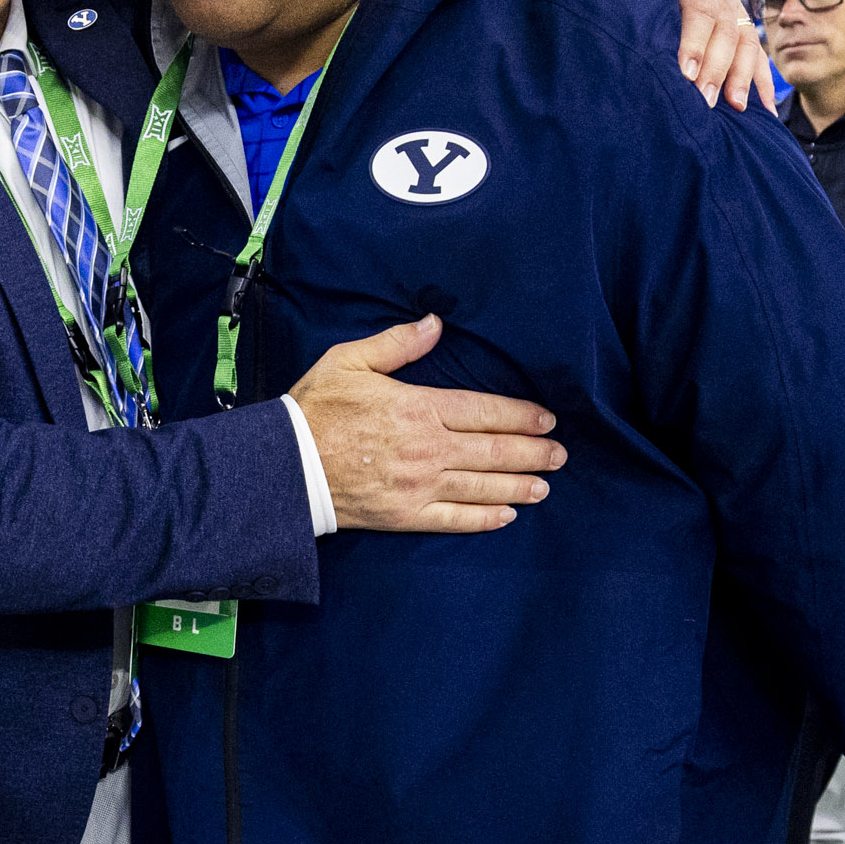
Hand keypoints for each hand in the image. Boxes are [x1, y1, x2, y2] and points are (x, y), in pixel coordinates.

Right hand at [287, 315, 565, 533]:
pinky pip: (453, 520)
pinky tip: (505, 516)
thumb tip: (435, 323)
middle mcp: (427, 449)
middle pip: (493, 451)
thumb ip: (397, 344)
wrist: (284, 466)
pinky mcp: (404, 515)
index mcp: (418, 408)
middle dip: (532, 452)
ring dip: (518, 486)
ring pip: (481, 486)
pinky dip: (483, 519)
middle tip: (560, 455)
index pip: (484, 411)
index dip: (520, 416)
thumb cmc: (315, 409)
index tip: (546, 420)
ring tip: (544, 486)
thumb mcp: (350, 361)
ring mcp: (418, 486)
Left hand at [577, 0, 773, 110]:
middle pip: (725, 27)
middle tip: (703, 101)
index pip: (699, 2)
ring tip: (733, 108)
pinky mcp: (733, 19)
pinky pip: (754, 49)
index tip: (685, 72)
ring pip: (745, 40)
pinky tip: (761, 108)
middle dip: (717, 66)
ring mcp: (729, 2)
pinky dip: (760, 78)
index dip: (696, 37)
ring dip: (742, 75)